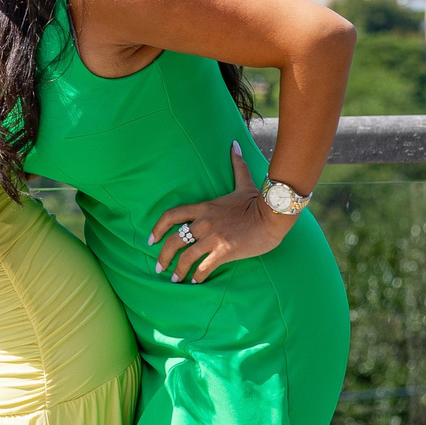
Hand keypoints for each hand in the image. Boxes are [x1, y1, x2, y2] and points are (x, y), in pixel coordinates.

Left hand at [150, 144, 294, 282]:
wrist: (275, 214)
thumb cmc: (258, 200)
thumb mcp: (242, 183)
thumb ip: (235, 165)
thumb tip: (233, 144)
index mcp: (204, 208)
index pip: (171, 216)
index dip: (157, 228)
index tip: (150, 239)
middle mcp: (203, 223)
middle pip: (173, 240)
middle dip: (163, 256)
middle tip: (158, 267)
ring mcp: (213, 238)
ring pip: (186, 257)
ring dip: (178, 271)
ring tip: (174, 279)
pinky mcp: (225, 251)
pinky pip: (205, 267)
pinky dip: (198, 276)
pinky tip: (196, 281)